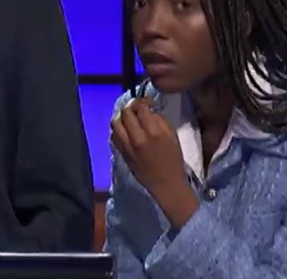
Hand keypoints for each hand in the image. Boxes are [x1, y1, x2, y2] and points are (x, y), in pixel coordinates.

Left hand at [111, 98, 198, 227]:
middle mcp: (137, 138)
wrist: (165, 184)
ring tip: (130, 118)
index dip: (143, 101)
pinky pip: (113, 134)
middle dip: (131, 106)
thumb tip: (149, 110)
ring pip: (115, 122)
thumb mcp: (173, 137)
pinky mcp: (121, 152)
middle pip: (125, 112)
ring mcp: (126, 145)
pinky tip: (126, 130)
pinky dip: (118, 128)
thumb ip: (160, 121)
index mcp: (153, 133)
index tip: (148, 103)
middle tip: (138, 108)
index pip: (140, 108)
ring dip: (121, 116)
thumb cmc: (173, 160)